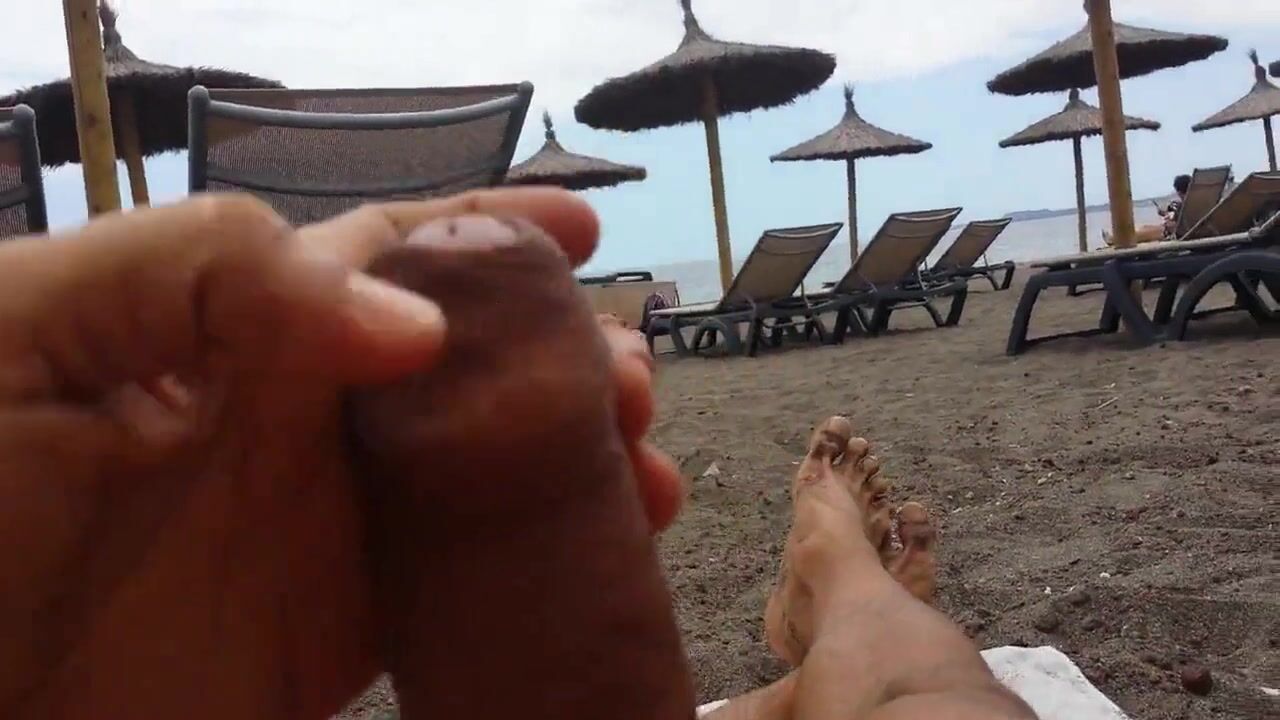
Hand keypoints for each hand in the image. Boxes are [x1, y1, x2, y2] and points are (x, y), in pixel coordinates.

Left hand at [0, 189, 680, 719]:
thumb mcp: (34, 329)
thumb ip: (204, 270)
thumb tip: (408, 328)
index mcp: (237, 325)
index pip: (383, 255)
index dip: (483, 232)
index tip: (578, 229)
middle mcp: (304, 415)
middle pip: (467, 361)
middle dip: (564, 349)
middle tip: (629, 377)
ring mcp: (334, 523)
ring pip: (491, 464)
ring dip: (581, 450)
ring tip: (643, 462)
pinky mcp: (350, 625)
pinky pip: (475, 576)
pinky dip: (554, 554)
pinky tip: (614, 542)